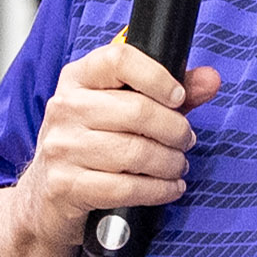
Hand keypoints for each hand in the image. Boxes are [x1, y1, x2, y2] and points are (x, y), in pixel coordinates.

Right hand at [11, 41, 221, 248]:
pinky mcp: (65, 185)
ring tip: (178, 166)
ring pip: (135, 152)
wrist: (45, 197)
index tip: (178, 97)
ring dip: (169, 163)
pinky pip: (125, 188)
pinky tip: (168, 188)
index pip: (120, 59)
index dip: (157, 76)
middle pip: (137, 110)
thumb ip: (169, 93)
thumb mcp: (122, 110)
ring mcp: (61, 147)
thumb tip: (210, 80)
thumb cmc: (90, 146)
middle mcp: (65, 108)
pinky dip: (158, 190)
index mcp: (78, 78)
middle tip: (186, 140)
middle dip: (175, 129)